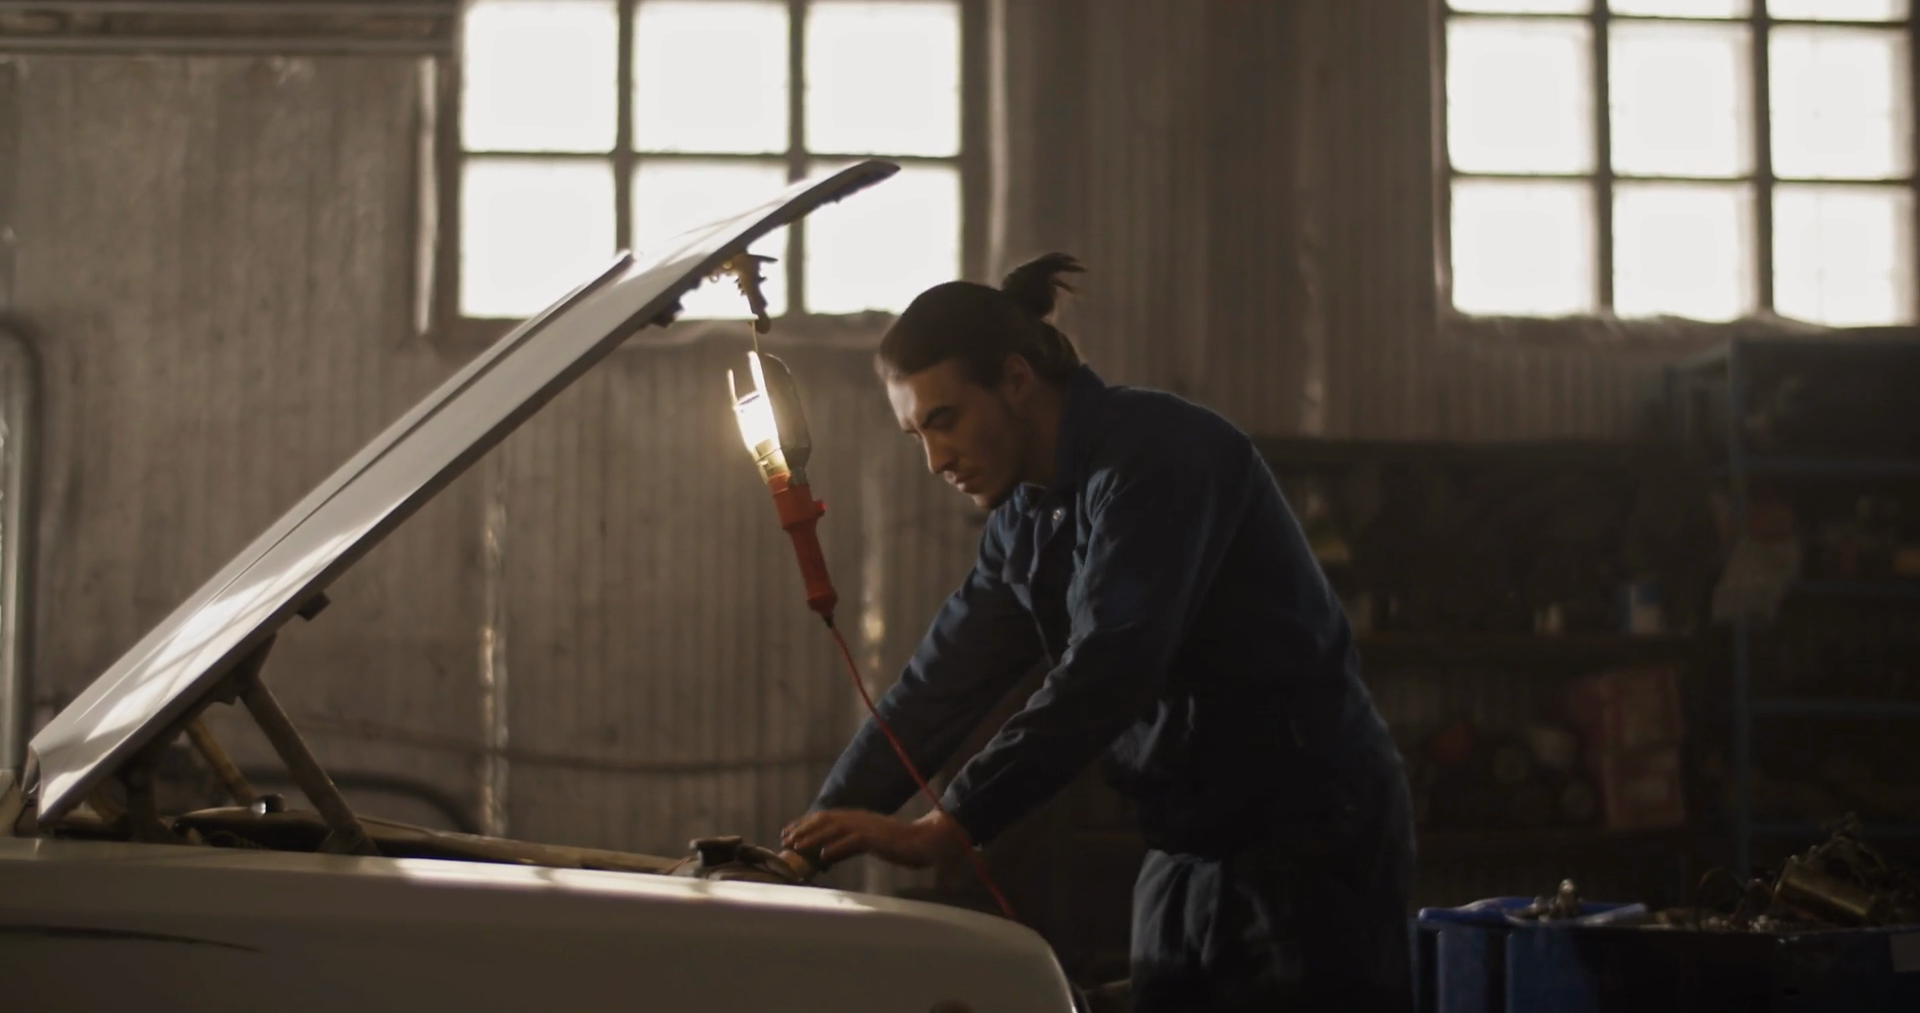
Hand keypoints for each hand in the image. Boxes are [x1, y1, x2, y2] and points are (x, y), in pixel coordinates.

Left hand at [781, 809, 966, 868]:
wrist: (926, 840)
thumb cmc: (898, 843)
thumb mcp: (868, 842)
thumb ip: (847, 844)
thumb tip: (826, 854)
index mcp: (857, 818)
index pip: (824, 817)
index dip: (804, 824)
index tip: (787, 833)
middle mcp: (860, 818)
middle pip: (825, 820)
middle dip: (803, 829)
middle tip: (785, 839)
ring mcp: (869, 827)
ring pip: (835, 829)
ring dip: (814, 837)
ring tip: (798, 847)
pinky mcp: (878, 838)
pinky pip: (854, 841)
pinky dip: (837, 847)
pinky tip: (824, 856)